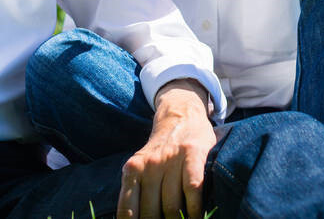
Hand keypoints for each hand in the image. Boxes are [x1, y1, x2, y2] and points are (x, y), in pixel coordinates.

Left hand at [117, 80, 214, 218]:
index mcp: (132, 170)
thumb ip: (136, 191)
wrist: (180, 115)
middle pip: (151, 213)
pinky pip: (192, 189)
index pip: (128, 210)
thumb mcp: (141, 166)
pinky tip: (196, 217)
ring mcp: (171, 159)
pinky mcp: (192, 154)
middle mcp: (149, 165)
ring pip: (172, 206)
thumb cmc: (161, 151)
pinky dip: (195, 209)